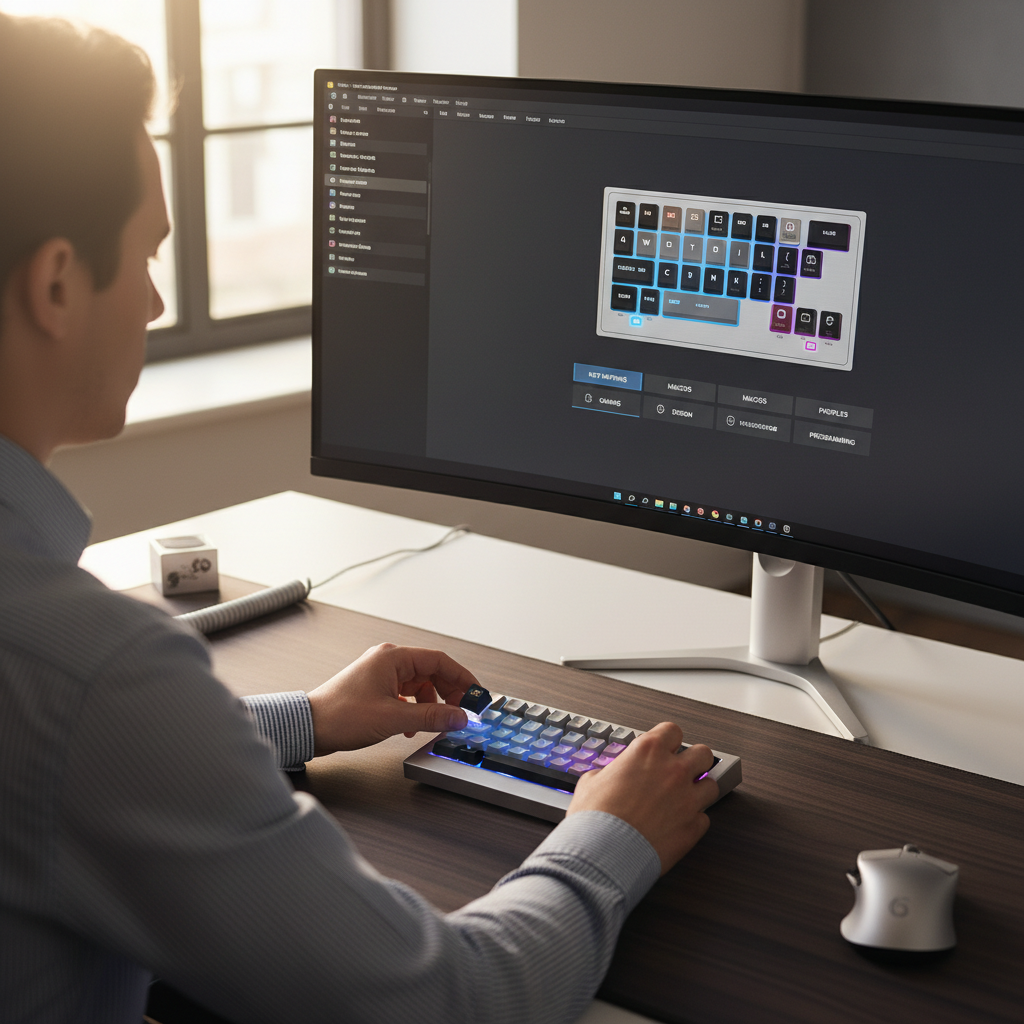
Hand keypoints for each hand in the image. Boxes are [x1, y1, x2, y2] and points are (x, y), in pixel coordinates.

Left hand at [306, 643, 475, 754]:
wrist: (309, 727)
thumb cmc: (341, 715)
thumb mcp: (393, 718)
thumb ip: (431, 717)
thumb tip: (459, 717)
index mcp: (393, 657)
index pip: (439, 661)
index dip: (462, 678)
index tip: (476, 694)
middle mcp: (388, 661)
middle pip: (431, 672)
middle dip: (449, 693)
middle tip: (462, 712)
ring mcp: (381, 674)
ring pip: (420, 685)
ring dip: (431, 704)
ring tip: (436, 723)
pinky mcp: (375, 689)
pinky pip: (406, 695)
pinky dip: (415, 709)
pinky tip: (412, 727)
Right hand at [566, 722, 718, 874]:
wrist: (604, 852)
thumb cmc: (595, 817)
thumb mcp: (591, 781)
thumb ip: (610, 773)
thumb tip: (610, 777)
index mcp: (647, 751)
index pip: (672, 730)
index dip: (669, 740)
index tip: (665, 748)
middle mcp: (673, 770)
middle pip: (703, 753)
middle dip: (695, 761)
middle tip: (682, 771)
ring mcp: (688, 799)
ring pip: (711, 785)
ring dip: (699, 791)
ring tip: (684, 800)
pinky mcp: (693, 827)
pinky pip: (704, 819)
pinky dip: (693, 821)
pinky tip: (677, 825)